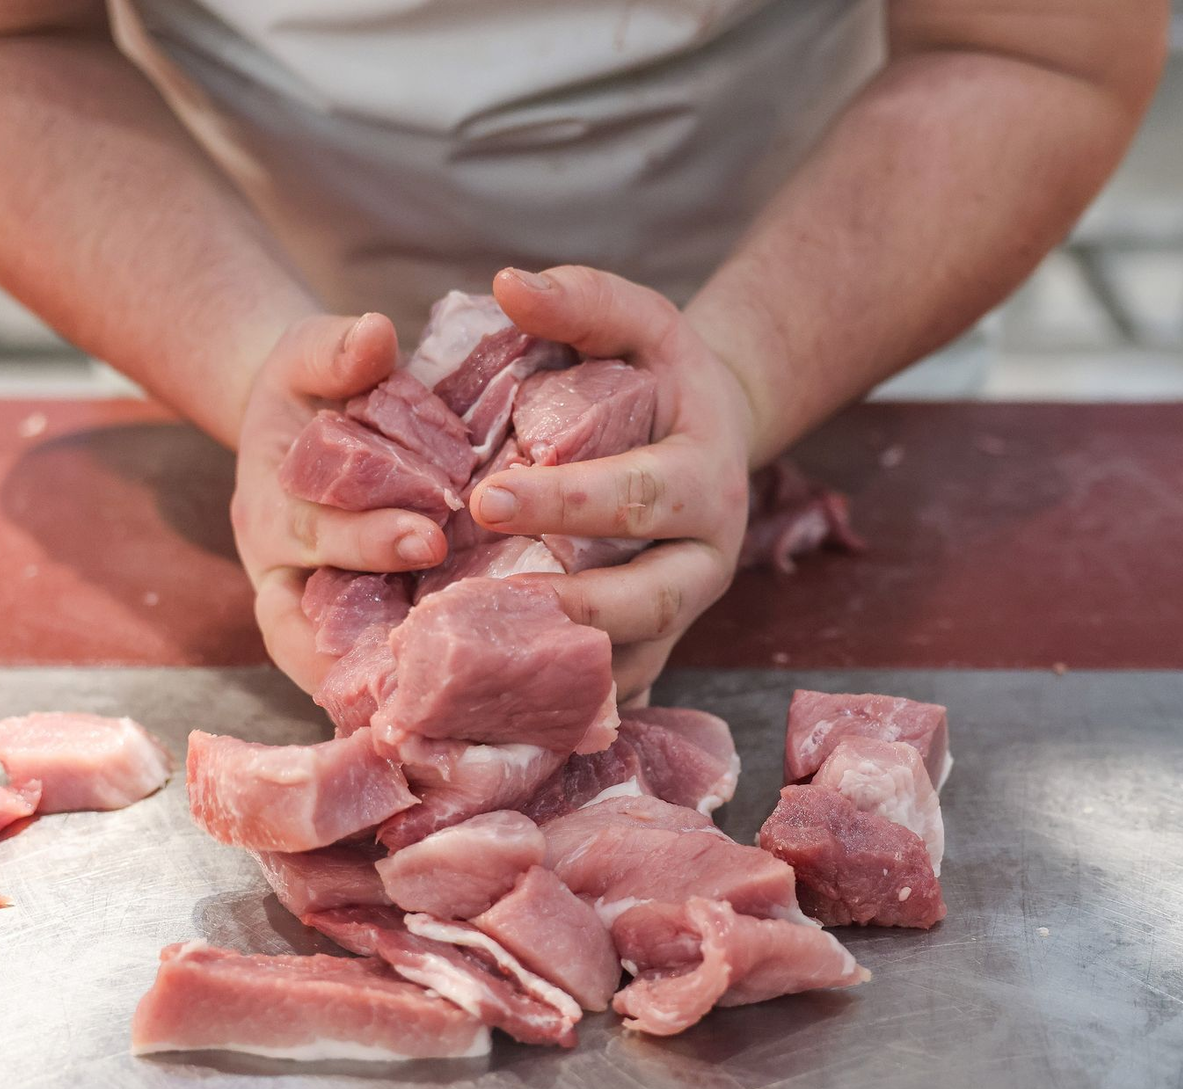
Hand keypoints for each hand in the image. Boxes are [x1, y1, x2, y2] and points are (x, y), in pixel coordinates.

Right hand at [231, 313, 447, 692]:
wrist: (302, 428)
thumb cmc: (308, 394)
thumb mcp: (309, 357)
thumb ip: (335, 349)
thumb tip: (376, 335)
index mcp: (277, 509)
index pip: (312, 535)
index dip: (363, 541)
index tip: (426, 534)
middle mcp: (291, 572)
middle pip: (329, 606)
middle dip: (402, 617)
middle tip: (476, 618)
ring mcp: (320, 603)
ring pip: (341, 655)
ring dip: (392, 674)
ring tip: (460, 695)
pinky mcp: (355, 619)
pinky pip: (366, 663)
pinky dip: (402, 683)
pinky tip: (464, 702)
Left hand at [474, 266, 755, 701]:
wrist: (712, 437)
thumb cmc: (663, 378)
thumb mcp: (639, 323)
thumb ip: (582, 300)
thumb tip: (508, 285)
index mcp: (704, 479)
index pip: (637, 496)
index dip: (567, 501)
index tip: (487, 497)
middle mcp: (706, 558)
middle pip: (647, 599)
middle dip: (565, 604)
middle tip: (474, 601)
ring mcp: (685, 612)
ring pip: (633, 658)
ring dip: (559, 669)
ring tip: (474, 668)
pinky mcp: (659, 645)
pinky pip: (619, 686)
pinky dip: (564, 701)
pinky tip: (497, 706)